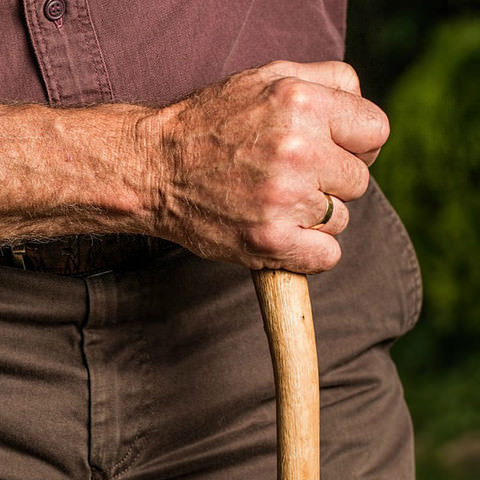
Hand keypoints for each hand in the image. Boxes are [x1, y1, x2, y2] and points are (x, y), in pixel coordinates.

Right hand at [148, 61, 388, 272]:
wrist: (155, 167)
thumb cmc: (212, 123)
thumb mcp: (266, 77)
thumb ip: (327, 80)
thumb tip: (364, 108)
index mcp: (301, 102)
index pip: (376, 131)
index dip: (359, 145)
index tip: (335, 153)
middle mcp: (296, 150)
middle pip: (359, 180)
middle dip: (331, 180)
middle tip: (293, 177)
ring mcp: (283, 199)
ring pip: (340, 219)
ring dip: (315, 216)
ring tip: (275, 201)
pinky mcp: (269, 241)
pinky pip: (327, 256)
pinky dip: (310, 250)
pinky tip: (283, 231)